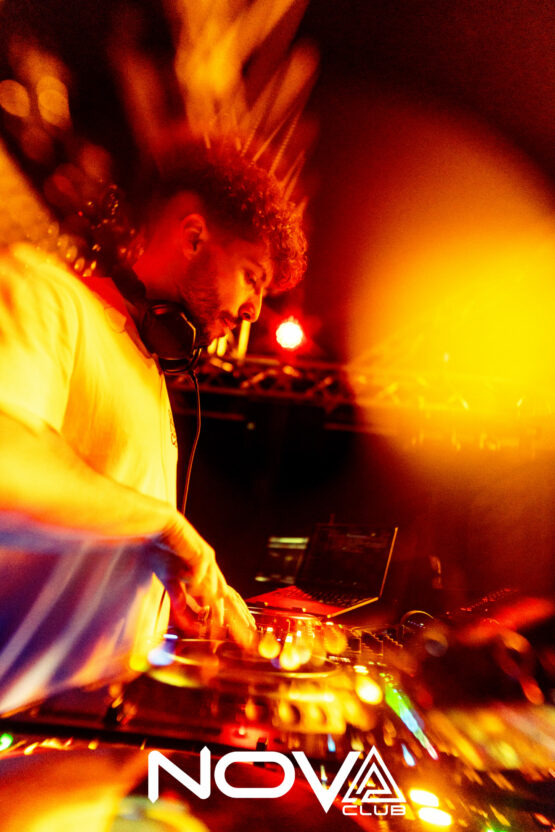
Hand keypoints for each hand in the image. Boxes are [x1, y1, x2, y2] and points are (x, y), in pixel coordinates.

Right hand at [159, 512, 255, 647]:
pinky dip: (202, 587)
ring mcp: (207, 560)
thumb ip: (177, 597)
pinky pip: (203, 572)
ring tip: (219, 624)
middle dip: (237, 618)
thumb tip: (184, 614)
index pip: (227, 598)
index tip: (240, 634)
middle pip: (229, 597)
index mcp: (208, 574)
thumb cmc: (162, 551)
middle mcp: (211, 569)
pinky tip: (200, 599)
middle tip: (245, 636)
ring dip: (218, 607)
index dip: (234, 616)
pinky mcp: (198, 551)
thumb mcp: (169, 579)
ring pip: (217, 588)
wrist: (157, 527)